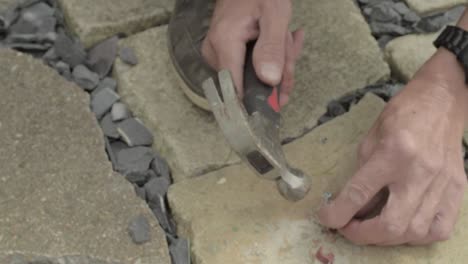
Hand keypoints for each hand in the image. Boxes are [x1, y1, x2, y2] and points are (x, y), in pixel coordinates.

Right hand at [201, 0, 303, 106]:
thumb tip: (269, 81)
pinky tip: (281, 43)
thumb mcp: (275, 15)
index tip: (281, 98)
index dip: (260, 98)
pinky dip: (269, 58)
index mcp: (225, 43)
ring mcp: (216, 54)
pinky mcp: (222, 54)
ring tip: (288, 41)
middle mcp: (215, 52)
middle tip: (292, 53)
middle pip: (249, 83)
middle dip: (277, 72)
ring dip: (276, 63)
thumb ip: (273, 48)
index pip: (236, 88)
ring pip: (252, 76)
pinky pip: (249, 67)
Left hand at [318, 50, 467, 245]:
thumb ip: (362, 172)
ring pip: (414, 232)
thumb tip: (352, 204)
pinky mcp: (457, 189)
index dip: (338, 213)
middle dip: (362, 235)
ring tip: (372, 228)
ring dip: (386, 238)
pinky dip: (416, 236)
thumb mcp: (371, 137)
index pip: (359, 193)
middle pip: (391, 224)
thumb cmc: (403, 114)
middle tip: (348, 228)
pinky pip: (439, 229)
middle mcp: (420, 172)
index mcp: (393, 153)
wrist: (442, 101)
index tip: (326, 218)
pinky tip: (402, 228)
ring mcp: (442, 184)